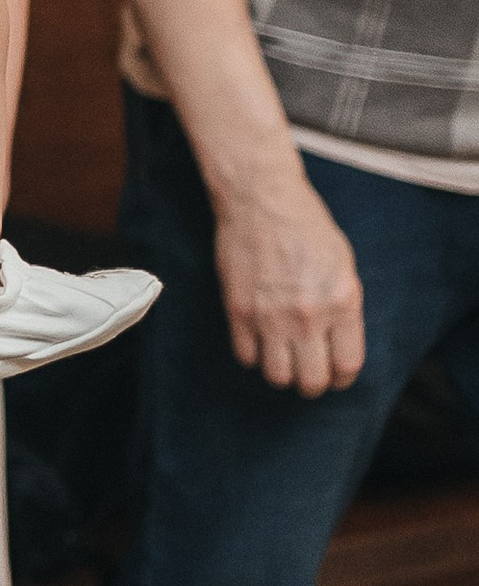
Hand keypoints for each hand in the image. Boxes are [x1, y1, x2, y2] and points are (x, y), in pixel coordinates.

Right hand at [214, 169, 363, 395]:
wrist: (262, 200)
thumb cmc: (306, 227)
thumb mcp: (343, 266)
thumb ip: (344, 308)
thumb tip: (337, 345)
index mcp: (342, 303)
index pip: (346, 367)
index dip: (341, 380)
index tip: (334, 376)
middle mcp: (308, 316)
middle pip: (311, 381)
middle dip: (311, 385)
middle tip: (307, 374)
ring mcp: (270, 315)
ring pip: (277, 377)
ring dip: (281, 373)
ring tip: (282, 359)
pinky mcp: (239, 310)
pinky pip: (245, 356)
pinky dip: (253, 356)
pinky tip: (258, 341)